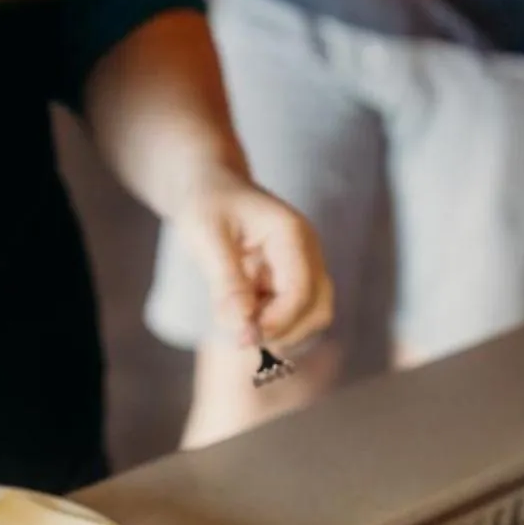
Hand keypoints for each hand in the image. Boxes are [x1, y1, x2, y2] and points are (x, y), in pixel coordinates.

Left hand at [172, 181, 332, 347]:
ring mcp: (305, 266)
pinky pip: (295, 314)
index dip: (277, 322)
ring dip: (279, 331)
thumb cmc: (206, 204)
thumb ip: (225, 282)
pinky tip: (243, 313)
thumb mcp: (206, 237)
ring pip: (312, 317)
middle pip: (317, 309)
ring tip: (238, 321)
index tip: (243, 338)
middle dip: (282, 331)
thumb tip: (242, 326)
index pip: (301, 291)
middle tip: (240, 337)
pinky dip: (272, 324)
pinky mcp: (293, 279)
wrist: (209, 186)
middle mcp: (308, 251)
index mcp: (292, 234)